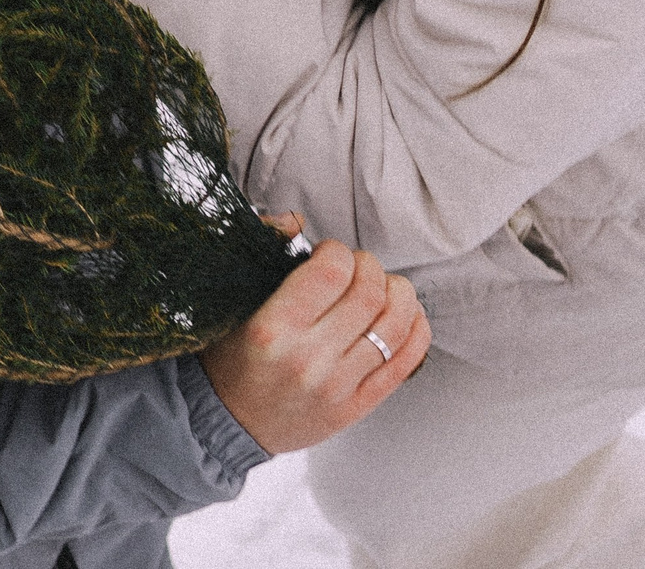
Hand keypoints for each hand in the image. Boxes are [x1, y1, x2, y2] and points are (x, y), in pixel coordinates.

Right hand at [198, 219, 427, 454]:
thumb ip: (263, 256)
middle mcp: (308, 358)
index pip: (331, 271)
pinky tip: (407, 316)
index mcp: (273, 327)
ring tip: (384, 288)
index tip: (328, 254)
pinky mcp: (357, 406)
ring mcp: (337, 386)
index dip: (338, 250)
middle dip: (370, 267)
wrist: (228, 423)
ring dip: (399, 294)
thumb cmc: (230, 360)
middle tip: (357, 268)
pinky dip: (416, 331)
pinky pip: (405, 362)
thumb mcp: (232, 304)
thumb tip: (296, 221)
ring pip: (395, 324)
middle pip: (370, 292)